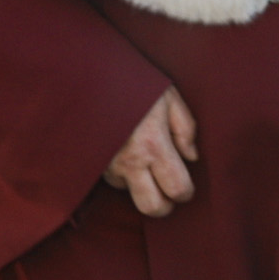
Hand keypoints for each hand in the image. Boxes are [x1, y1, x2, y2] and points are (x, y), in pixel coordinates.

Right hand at [104, 87, 197, 216]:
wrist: (87, 71)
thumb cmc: (131, 80)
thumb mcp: (168, 95)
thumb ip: (185, 128)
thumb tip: (191, 156)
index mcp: (154, 144)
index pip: (177, 189)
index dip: (186, 192)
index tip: (186, 185)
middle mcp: (130, 160)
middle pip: (152, 208)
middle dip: (165, 206)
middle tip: (168, 191)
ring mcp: (109, 164)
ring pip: (130, 194)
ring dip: (141, 185)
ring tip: (144, 161)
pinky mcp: (94, 162)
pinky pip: (113, 180)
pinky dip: (123, 174)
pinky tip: (126, 153)